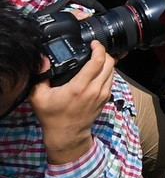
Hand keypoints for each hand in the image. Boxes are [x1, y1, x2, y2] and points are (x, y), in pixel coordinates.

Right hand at [30, 41, 113, 164]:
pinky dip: (106, 72)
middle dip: (104, 52)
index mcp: (79, 87)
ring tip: (96, 58)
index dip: (98, 48)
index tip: (93, 43)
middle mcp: (94, 89)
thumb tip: (43, 59)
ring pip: (113, 70)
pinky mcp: (106, 98)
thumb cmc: (52, 116)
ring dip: (106, 62)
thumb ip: (40, 76)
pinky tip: (97, 71)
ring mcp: (102, 94)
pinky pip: (111, 79)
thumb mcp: (39, 97)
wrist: (67, 135)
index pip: (97, 62)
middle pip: (110, 63)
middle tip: (94, 49)